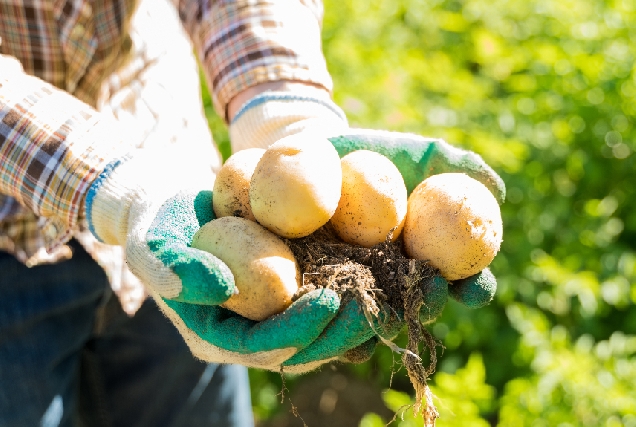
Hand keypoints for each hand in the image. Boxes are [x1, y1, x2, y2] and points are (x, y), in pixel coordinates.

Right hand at [84, 148, 378, 371]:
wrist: (173, 204)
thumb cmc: (157, 224)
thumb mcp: (152, 243)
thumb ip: (173, 269)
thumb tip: (221, 286)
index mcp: (216, 335)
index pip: (261, 346)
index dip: (298, 329)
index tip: (331, 300)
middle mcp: (249, 333)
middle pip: (302, 345)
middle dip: (342, 330)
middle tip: (377, 303)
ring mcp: (273, 314)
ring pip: (324, 328)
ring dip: (362, 315)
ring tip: (396, 293)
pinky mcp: (291, 291)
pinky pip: (329, 298)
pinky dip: (359, 288)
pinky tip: (390, 273)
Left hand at [229, 91, 505, 360]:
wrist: (311, 155)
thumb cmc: (370, 153)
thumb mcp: (412, 152)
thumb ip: (454, 165)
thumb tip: (496, 189)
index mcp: (424, 256)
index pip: (460, 280)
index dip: (474, 288)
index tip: (476, 285)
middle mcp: (393, 280)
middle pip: (419, 304)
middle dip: (429, 304)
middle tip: (431, 290)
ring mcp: (355, 288)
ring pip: (374, 313)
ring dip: (384, 315)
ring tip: (385, 306)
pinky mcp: (315, 290)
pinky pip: (325, 311)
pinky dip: (330, 315)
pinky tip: (331, 310)